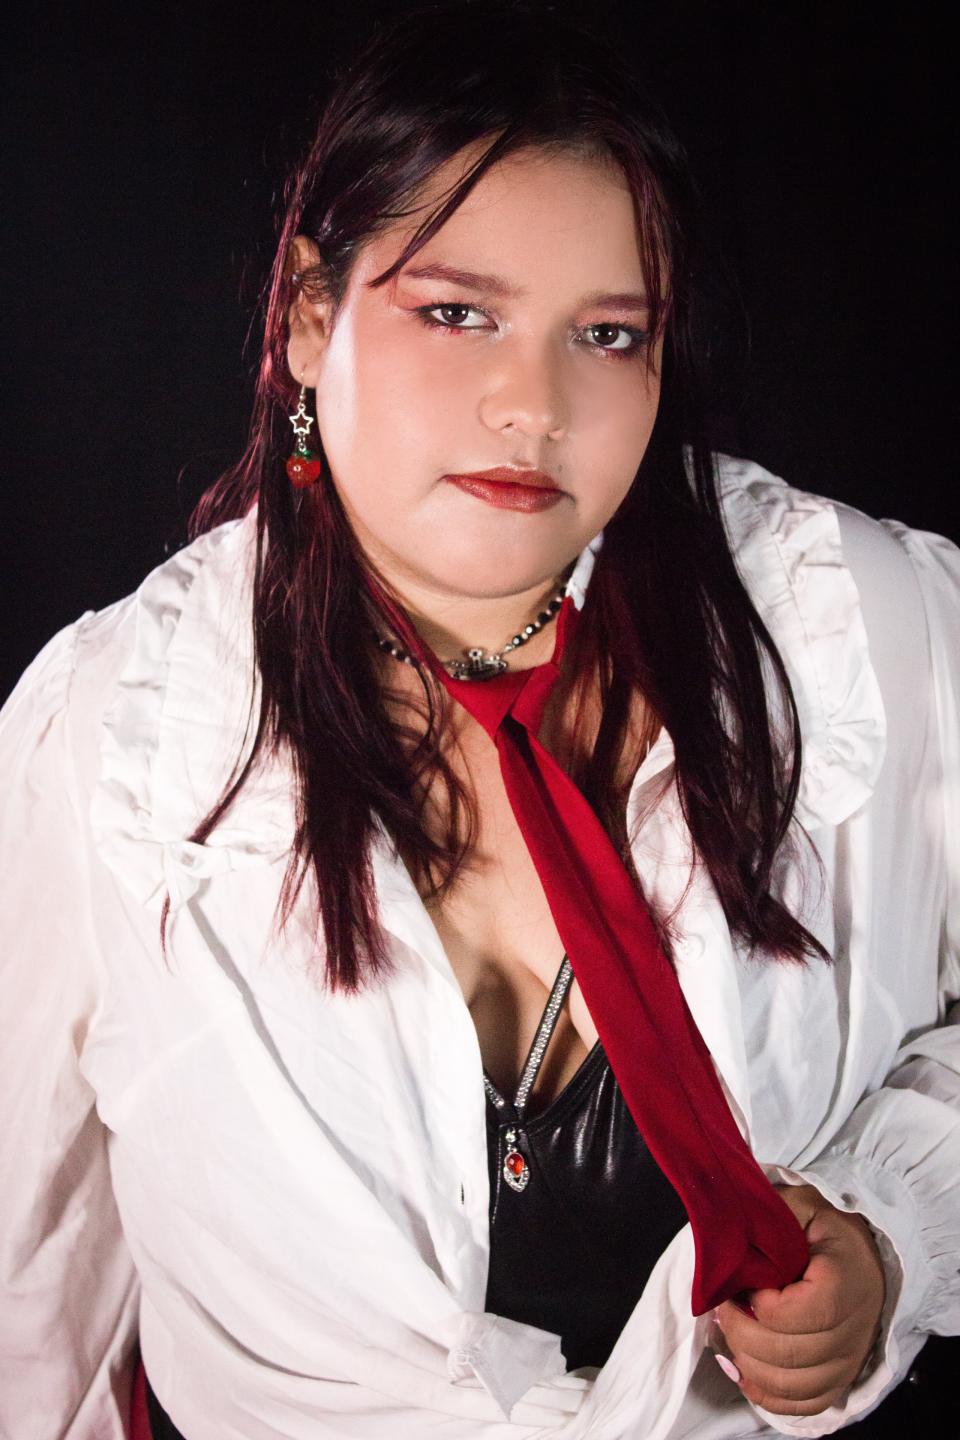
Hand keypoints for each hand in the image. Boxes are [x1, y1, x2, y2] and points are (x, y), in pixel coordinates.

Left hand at [712, 1183, 885, 1416]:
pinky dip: (769, 1396)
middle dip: (741, 1334)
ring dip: (749, 1365)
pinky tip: (745, 1373)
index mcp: (840, 1285)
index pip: (788, 1314)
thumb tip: (734, 1237)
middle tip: (725, 1309)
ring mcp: (847, 1361)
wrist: (869, 1258)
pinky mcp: (840, 1379)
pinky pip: (804, 1405)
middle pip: (785, 1355)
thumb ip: (773, 1216)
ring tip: (731, 1335)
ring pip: (790, 1386)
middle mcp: (850, 1331)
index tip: (744, 1283)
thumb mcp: (803, 1206)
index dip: (756, 1303)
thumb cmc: (828, 1230)